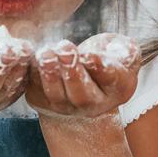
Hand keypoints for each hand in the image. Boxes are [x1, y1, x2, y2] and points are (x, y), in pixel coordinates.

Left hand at [24, 32, 141, 119]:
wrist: (85, 76)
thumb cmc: (107, 58)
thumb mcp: (122, 50)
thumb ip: (124, 48)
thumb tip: (116, 50)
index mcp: (118, 88)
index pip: (110, 80)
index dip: (99, 68)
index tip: (89, 55)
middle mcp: (94, 104)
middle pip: (82, 95)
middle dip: (71, 72)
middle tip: (65, 49)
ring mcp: (68, 107)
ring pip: (57, 97)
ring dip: (50, 74)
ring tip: (47, 52)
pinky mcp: (44, 103)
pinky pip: (37, 91)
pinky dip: (33, 75)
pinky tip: (33, 58)